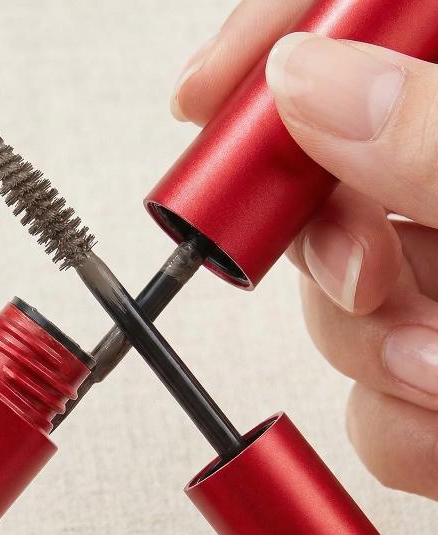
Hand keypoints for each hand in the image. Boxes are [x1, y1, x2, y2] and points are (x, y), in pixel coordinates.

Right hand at [172, 0, 437, 499]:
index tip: (202, 98)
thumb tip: (309, 81)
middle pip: (325, 176)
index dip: (273, 39)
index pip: (363, 21)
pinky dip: (395, 431)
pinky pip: (370, 397)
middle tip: (373, 280)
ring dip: (371, 356)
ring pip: (337, 302)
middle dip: (325, 247)